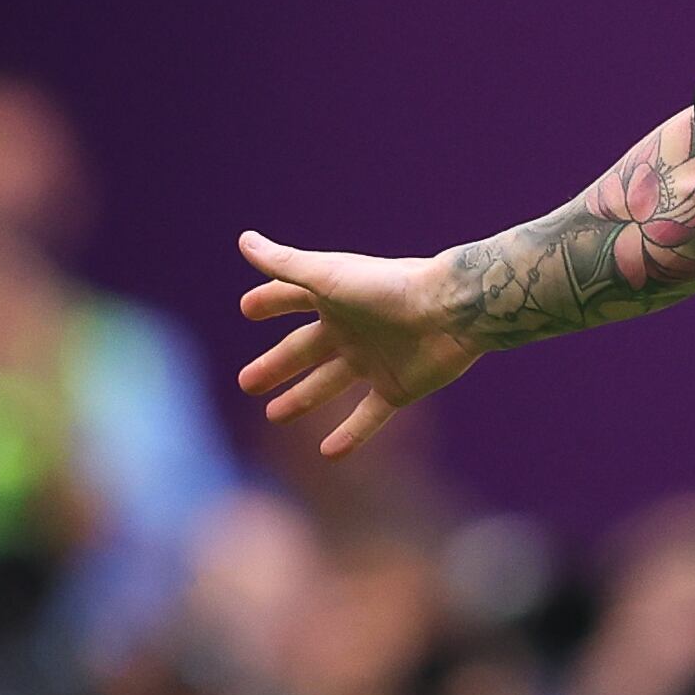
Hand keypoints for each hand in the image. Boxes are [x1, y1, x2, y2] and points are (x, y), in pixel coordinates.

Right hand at [237, 232, 476, 458]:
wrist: (451, 312)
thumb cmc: (388, 288)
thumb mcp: (328, 277)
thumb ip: (284, 265)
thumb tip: (243, 240)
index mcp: (336, 299)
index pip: (293, 298)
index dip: (270, 302)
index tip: (247, 310)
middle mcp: (352, 330)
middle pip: (305, 351)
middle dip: (277, 366)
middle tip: (246, 383)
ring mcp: (374, 361)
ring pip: (329, 385)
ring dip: (303, 399)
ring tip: (275, 415)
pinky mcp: (397, 389)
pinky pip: (368, 417)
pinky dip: (350, 435)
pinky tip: (328, 454)